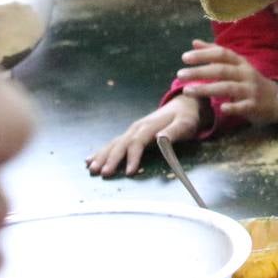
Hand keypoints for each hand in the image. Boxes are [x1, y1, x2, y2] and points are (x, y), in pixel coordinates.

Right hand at [85, 95, 204, 176]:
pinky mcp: (131, 134)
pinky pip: (114, 143)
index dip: (133, 157)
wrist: (184, 105)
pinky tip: (90, 160)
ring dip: (102, 156)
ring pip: (114, 143)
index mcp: (149, 126)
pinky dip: (102, 151)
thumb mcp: (185, 124)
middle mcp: (137, 127)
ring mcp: (132, 130)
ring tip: (90, 168)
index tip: (129, 172)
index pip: (138, 142)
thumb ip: (174, 132)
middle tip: (101, 173)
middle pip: (121, 144)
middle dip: (111, 159)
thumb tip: (160, 138)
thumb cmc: (187, 118)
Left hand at [177, 39, 277, 124]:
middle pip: (222, 70)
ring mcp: (251, 90)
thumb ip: (215, 53)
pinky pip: (243, 106)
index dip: (204, 54)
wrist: (276, 99)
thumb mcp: (236, 65)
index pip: (222, 54)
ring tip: (188, 91)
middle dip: (200, 71)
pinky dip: (233, 106)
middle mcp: (246, 74)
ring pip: (229, 87)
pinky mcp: (254, 106)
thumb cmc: (249, 81)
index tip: (185, 57)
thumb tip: (194, 42)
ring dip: (207, 88)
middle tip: (180, 74)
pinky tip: (221, 108)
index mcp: (240, 63)